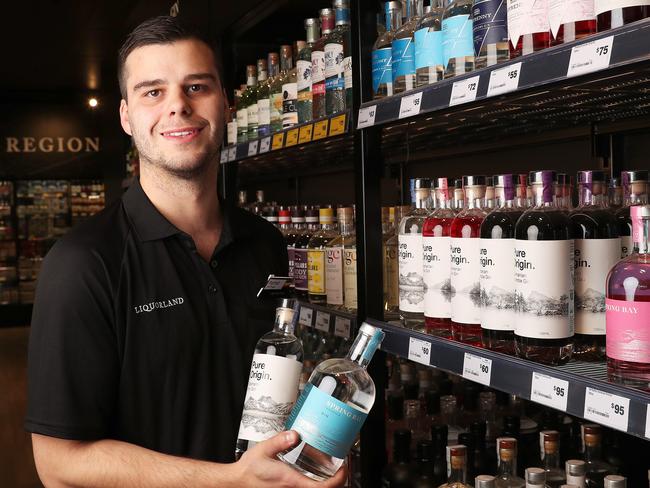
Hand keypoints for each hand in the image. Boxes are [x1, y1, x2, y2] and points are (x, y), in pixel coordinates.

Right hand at [233, 431, 347, 487]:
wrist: (237, 483)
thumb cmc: (249, 470)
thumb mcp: (263, 450)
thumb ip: (280, 441)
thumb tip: (295, 434)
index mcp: (291, 481)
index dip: (338, 479)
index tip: (344, 468)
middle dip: (338, 481)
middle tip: (342, 466)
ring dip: (328, 483)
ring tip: (333, 468)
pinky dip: (317, 485)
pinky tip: (316, 474)